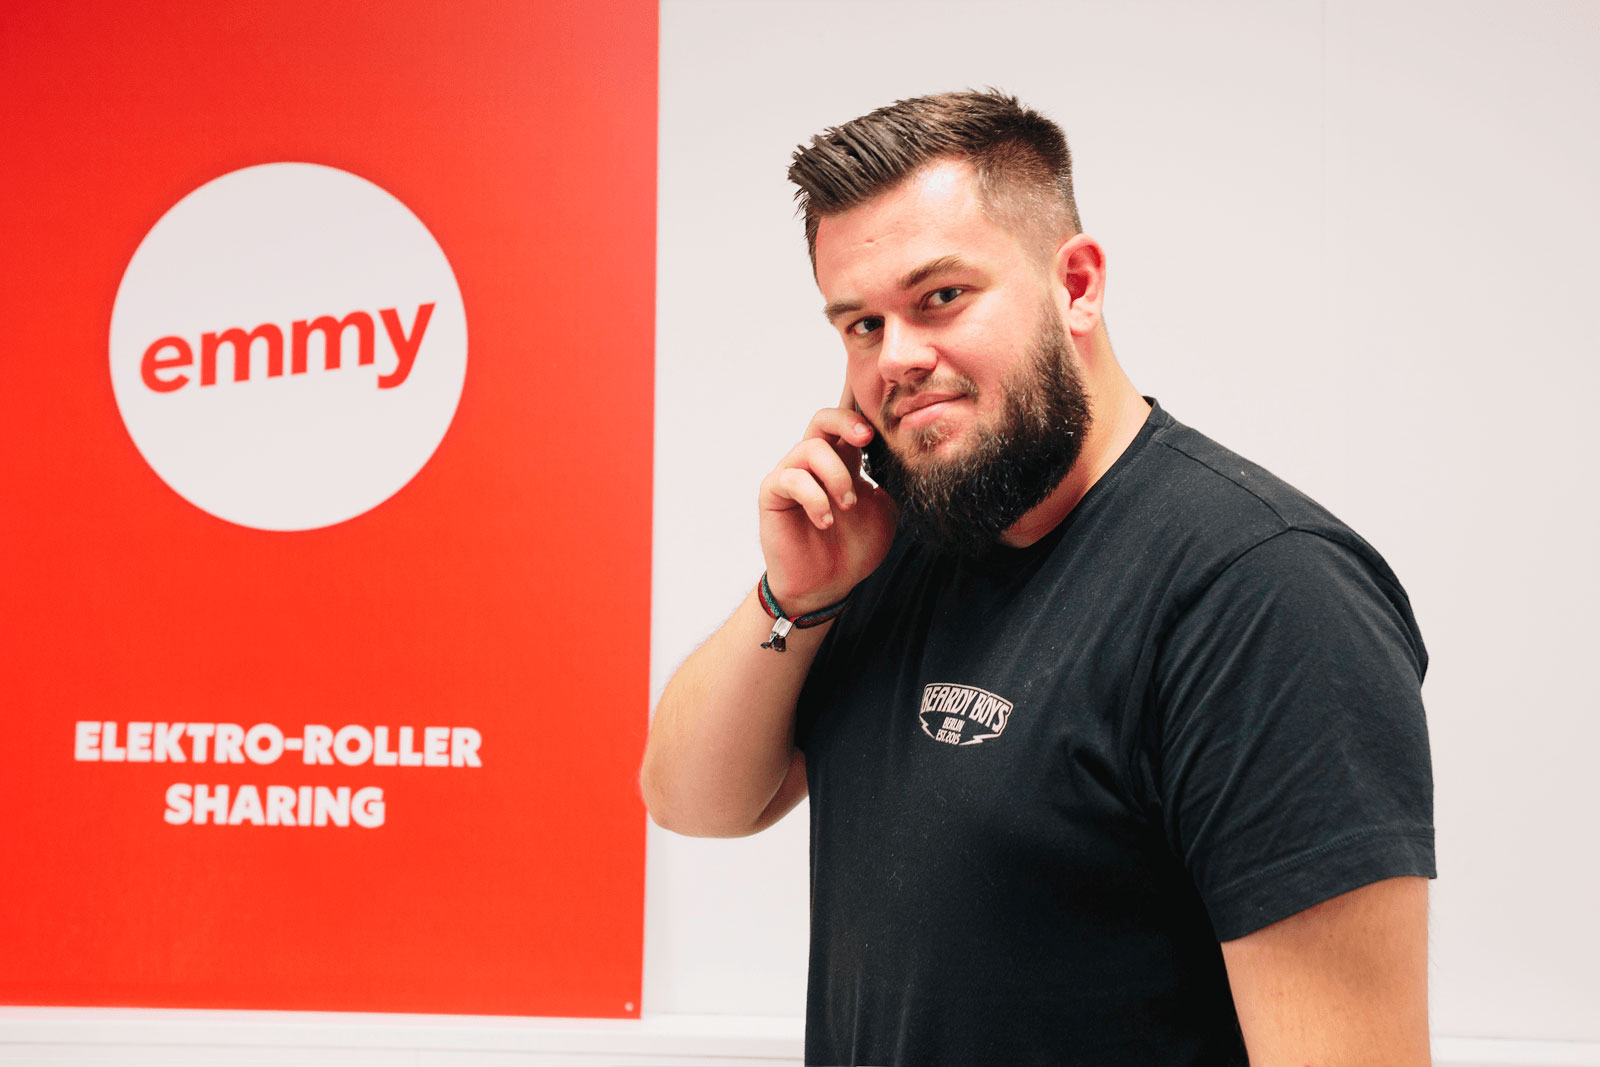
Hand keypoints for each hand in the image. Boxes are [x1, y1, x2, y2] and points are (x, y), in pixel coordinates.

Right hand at [757, 385, 897, 614]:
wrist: (827, 585)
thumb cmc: (854, 549)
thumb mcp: (885, 510)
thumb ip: (889, 480)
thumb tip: (902, 455)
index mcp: (843, 461)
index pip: (850, 424)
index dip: (863, 412)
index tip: (886, 421)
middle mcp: (815, 463)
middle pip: (823, 419)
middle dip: (847, 422)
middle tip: (866, 439)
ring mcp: (792, 474)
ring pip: (811, 448)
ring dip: (836, 475)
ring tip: (848, 506)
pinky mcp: (773, 493)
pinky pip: (791, 479)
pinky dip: (814, 498)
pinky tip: (825, 521)